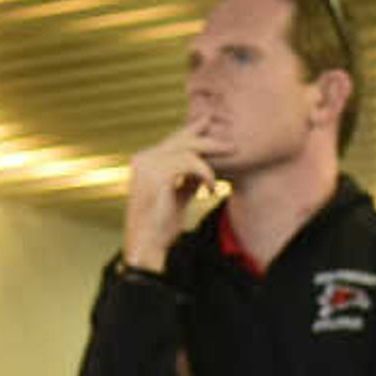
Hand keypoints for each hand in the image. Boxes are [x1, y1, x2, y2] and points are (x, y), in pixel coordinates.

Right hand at [125, 133, 214, 273]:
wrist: (147, 246)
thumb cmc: (160, 227)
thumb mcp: (178, 198)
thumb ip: (188, 181)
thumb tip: (204, 169)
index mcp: (144, 162)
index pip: (173, 140)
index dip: (193, 133)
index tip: (213, 129)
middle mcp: (143, 158)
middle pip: (181, 139)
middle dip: (208, 140)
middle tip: (232, 145)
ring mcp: (148, 164)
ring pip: (188, 149)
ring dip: (211, 160)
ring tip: (225, 171)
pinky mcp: (158, 173)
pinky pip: (191, 163)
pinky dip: (206, 174)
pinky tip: (211, 189)